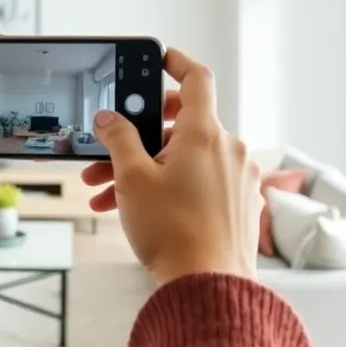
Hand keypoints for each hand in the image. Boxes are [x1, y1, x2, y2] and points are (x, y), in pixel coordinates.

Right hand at [80, 48, 259, 285]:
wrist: (209, 287)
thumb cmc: (174, 233)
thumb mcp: (132, 179)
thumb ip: (119, 139)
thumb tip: (110, 119)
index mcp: (205, 133)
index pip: (197, 78)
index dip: (176, 62)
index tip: (160, 59)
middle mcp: (228, 149)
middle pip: (182, 123)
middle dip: (140, 135)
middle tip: (111, 148)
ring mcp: (237, 178)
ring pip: (186, 159)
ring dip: (146, 168)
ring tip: (106, 193)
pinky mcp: (239, 204)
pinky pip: (200, 183)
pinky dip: (169, 187)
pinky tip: (135, 210)